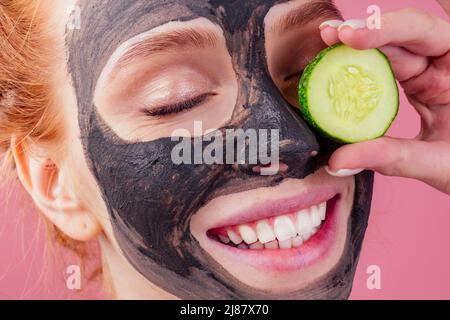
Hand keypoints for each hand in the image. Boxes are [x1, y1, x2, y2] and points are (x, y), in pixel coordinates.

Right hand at [319, 7, 449, 194]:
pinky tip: (342, 51)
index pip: (420, 34)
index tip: (350, 36)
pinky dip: (362, 60)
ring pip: (390, 47)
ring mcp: (429, 72)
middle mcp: (444, 63)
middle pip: (402, 34)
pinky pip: (386, 66)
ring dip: (358, 42)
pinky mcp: (415, 82)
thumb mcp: (436, 162)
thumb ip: (391, 158)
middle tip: (329, 35)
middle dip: (365, 31)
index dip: (384, 30)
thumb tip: (337, 161)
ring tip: (329, 38)